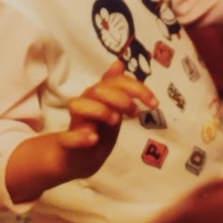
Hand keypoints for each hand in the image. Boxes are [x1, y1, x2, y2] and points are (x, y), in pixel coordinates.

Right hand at [58, 60, 157, 174]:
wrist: (77, 160)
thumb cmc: (96, 130)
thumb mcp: (111, 109)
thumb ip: (116, 88)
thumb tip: (119, 62)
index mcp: (97, 96)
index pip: (115, 81)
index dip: (137, 88)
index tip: (155, 103)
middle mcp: (85, 104)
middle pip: (98, 90)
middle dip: (120, 99)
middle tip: (134, 113)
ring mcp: (75, 124)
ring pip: (78, 106)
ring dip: (99, 111)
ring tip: (115, 121)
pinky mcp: (66, 144)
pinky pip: (67, 137)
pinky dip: (80, 137)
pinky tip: (94, 138)